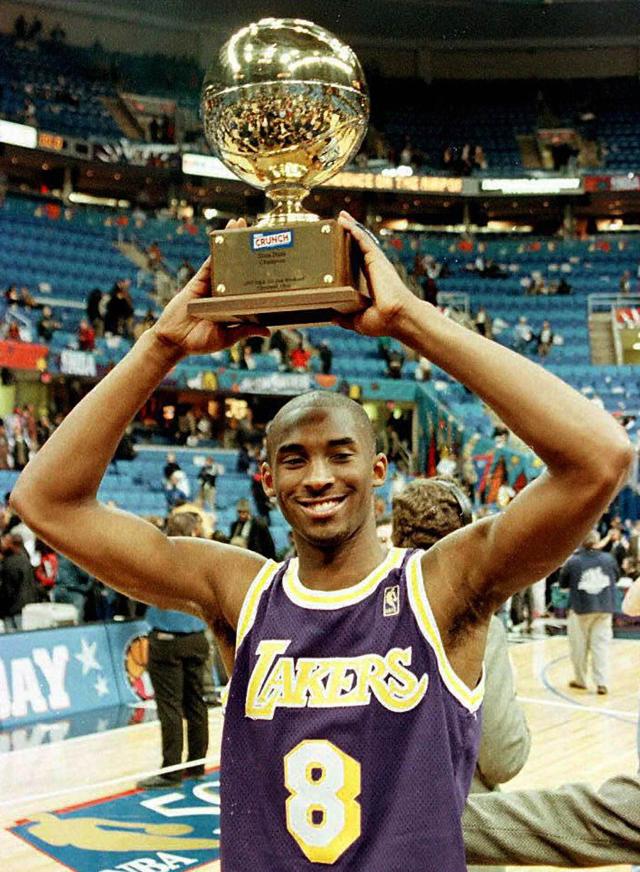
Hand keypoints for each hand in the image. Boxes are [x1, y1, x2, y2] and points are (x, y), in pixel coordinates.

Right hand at [151, 218, 269, 357]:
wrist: (174, 341)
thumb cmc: (199, 342)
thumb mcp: (227, 338)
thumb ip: (245, 331)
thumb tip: (268, 331)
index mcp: (232, 303)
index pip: (247, 283)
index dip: (257, 268)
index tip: (270, 256)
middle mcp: (223, 290)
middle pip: (237, 264)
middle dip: (245, 247)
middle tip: (258, 229)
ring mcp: (210, 284)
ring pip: (223, 258)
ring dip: (230, 240)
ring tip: (240, 223)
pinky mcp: (198, 281)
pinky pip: (208, 262)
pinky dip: (215, 249)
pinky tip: (222, 236)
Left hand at [335, 211, 416, 336]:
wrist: (397, 318)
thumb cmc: (384, 322)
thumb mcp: (357, 321)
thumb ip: (344, 318)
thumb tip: (331, 316)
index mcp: (368, 284)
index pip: (355, 265)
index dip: (346, 254)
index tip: (337, 247)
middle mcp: (372, 271)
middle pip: (357, 248)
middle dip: (348, 236)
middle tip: (336, 225)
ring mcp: (375, 263)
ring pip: (360, 240)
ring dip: (350, 227)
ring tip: (339, 216)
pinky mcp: (376, 259)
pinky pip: (363, 239)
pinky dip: (353, 229)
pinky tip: (344, 220)